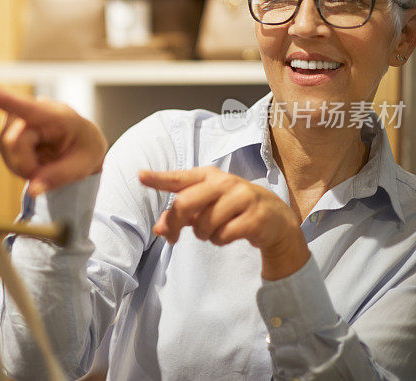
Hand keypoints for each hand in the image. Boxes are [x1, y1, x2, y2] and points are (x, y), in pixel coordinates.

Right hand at [0, 78, 107, 196]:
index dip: (0, 97)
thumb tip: (33, 189)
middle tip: (48, 171)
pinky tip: (34, 159)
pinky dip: (18, 164)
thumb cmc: (85, 149)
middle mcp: (33, 111)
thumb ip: (58, 177)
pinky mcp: (8, 130)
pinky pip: (4, 153)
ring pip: (5, 149)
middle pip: (12, 142)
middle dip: (26, 165)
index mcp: (56, 115)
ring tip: (44, 162)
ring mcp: (17, 120)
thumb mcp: (83, 166)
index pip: (26, 106)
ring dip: (22, 165)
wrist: (82, 143)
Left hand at [139, 167, 310, 279]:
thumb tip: (158, 228)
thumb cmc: (233, 209)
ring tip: (215, 230)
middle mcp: (225, 182)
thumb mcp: (206, 207)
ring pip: (204, 224)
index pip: (179, 178)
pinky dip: (220, 240)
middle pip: (185, 203)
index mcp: (209, 176)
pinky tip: (230, 234)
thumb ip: (180, 214)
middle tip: (171, 237)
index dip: (158, 178)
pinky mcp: (254, 217)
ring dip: (203, 234)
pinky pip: (223, 235)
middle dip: (174, 224)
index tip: (140, 176)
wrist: (276, 219)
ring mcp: (242, 198)